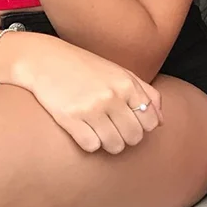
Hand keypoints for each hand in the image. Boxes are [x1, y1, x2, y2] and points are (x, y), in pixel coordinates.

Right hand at [0, 32, 162, 153]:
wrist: (45, 60)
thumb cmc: (86, 68)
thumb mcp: (121, 73)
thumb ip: (146, 93)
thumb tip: (161, 121)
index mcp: (128, 84)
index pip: (151, 122)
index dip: (143, 127)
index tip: (130, 122)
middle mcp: (113, 96)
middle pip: (135, 137)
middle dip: (126, 137)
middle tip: (113, 128)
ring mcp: (92, 107)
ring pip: (115, 146)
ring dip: (109, 143)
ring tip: (99, 131)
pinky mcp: (70, 118)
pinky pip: (91, 146)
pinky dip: (89, 143)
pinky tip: (84, 130)